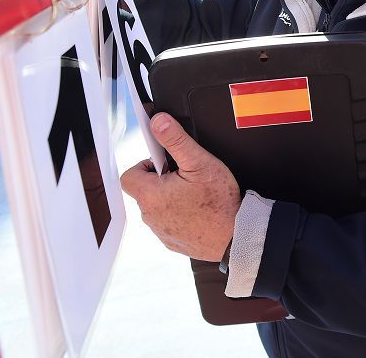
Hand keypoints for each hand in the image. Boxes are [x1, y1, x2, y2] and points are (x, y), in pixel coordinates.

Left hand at [120, 113, 241, 260]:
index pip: (129, 175)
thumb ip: (175, 139)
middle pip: (144, 190)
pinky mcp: (172, 242)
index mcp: (151, 195)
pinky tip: (199, 211)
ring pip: (156, 207)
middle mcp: (150, 216)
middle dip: (161, 180)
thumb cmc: (219, 202)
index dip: (145, 165)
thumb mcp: (199, 162)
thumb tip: (158, 122)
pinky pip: (168, 224)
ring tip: (195, 195)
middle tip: (186, 178)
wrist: (236, 236)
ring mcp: (160, 232)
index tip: (166, 164)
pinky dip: (178, 215)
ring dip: (169, 198)